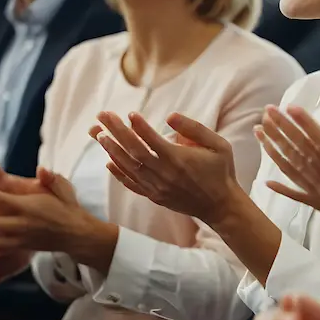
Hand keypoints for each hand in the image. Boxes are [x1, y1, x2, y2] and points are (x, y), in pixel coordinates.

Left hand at [0, 168, 118, 271]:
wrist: (77, 234)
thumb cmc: (67, 208)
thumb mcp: (63, 190)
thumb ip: (51, 179)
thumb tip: (42, 169)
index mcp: (30, 207)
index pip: (4, 200)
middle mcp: (25, 223)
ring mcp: (24, 237)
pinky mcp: (25, 247)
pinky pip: (6, 251)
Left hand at [93, 111, 242, 222]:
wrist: (221, 206)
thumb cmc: (221, 172)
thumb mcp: (219, 145)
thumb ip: (195, 129)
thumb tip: (170, 116)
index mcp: (179, 159)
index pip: (152, 139)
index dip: (139, 126)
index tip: (130, 113)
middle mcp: (164, 173)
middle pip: (134, 150)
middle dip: (116, 130)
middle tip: (103, 115)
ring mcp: (157, 187)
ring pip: (129, 166)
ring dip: (112, 149)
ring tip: (98, 134)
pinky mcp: (155, 196)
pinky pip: (132, 184)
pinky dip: (119, 173)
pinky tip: (109, 161)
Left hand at [258, 105, 319, 255]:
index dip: (306, 125)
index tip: (290, 108)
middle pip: (305, 154)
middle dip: (284, 131)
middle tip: (268, 111)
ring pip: (297, 171)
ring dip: (276, 151)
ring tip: (261, 132)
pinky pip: (300, 198)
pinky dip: (283, 189)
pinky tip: (266, 180)